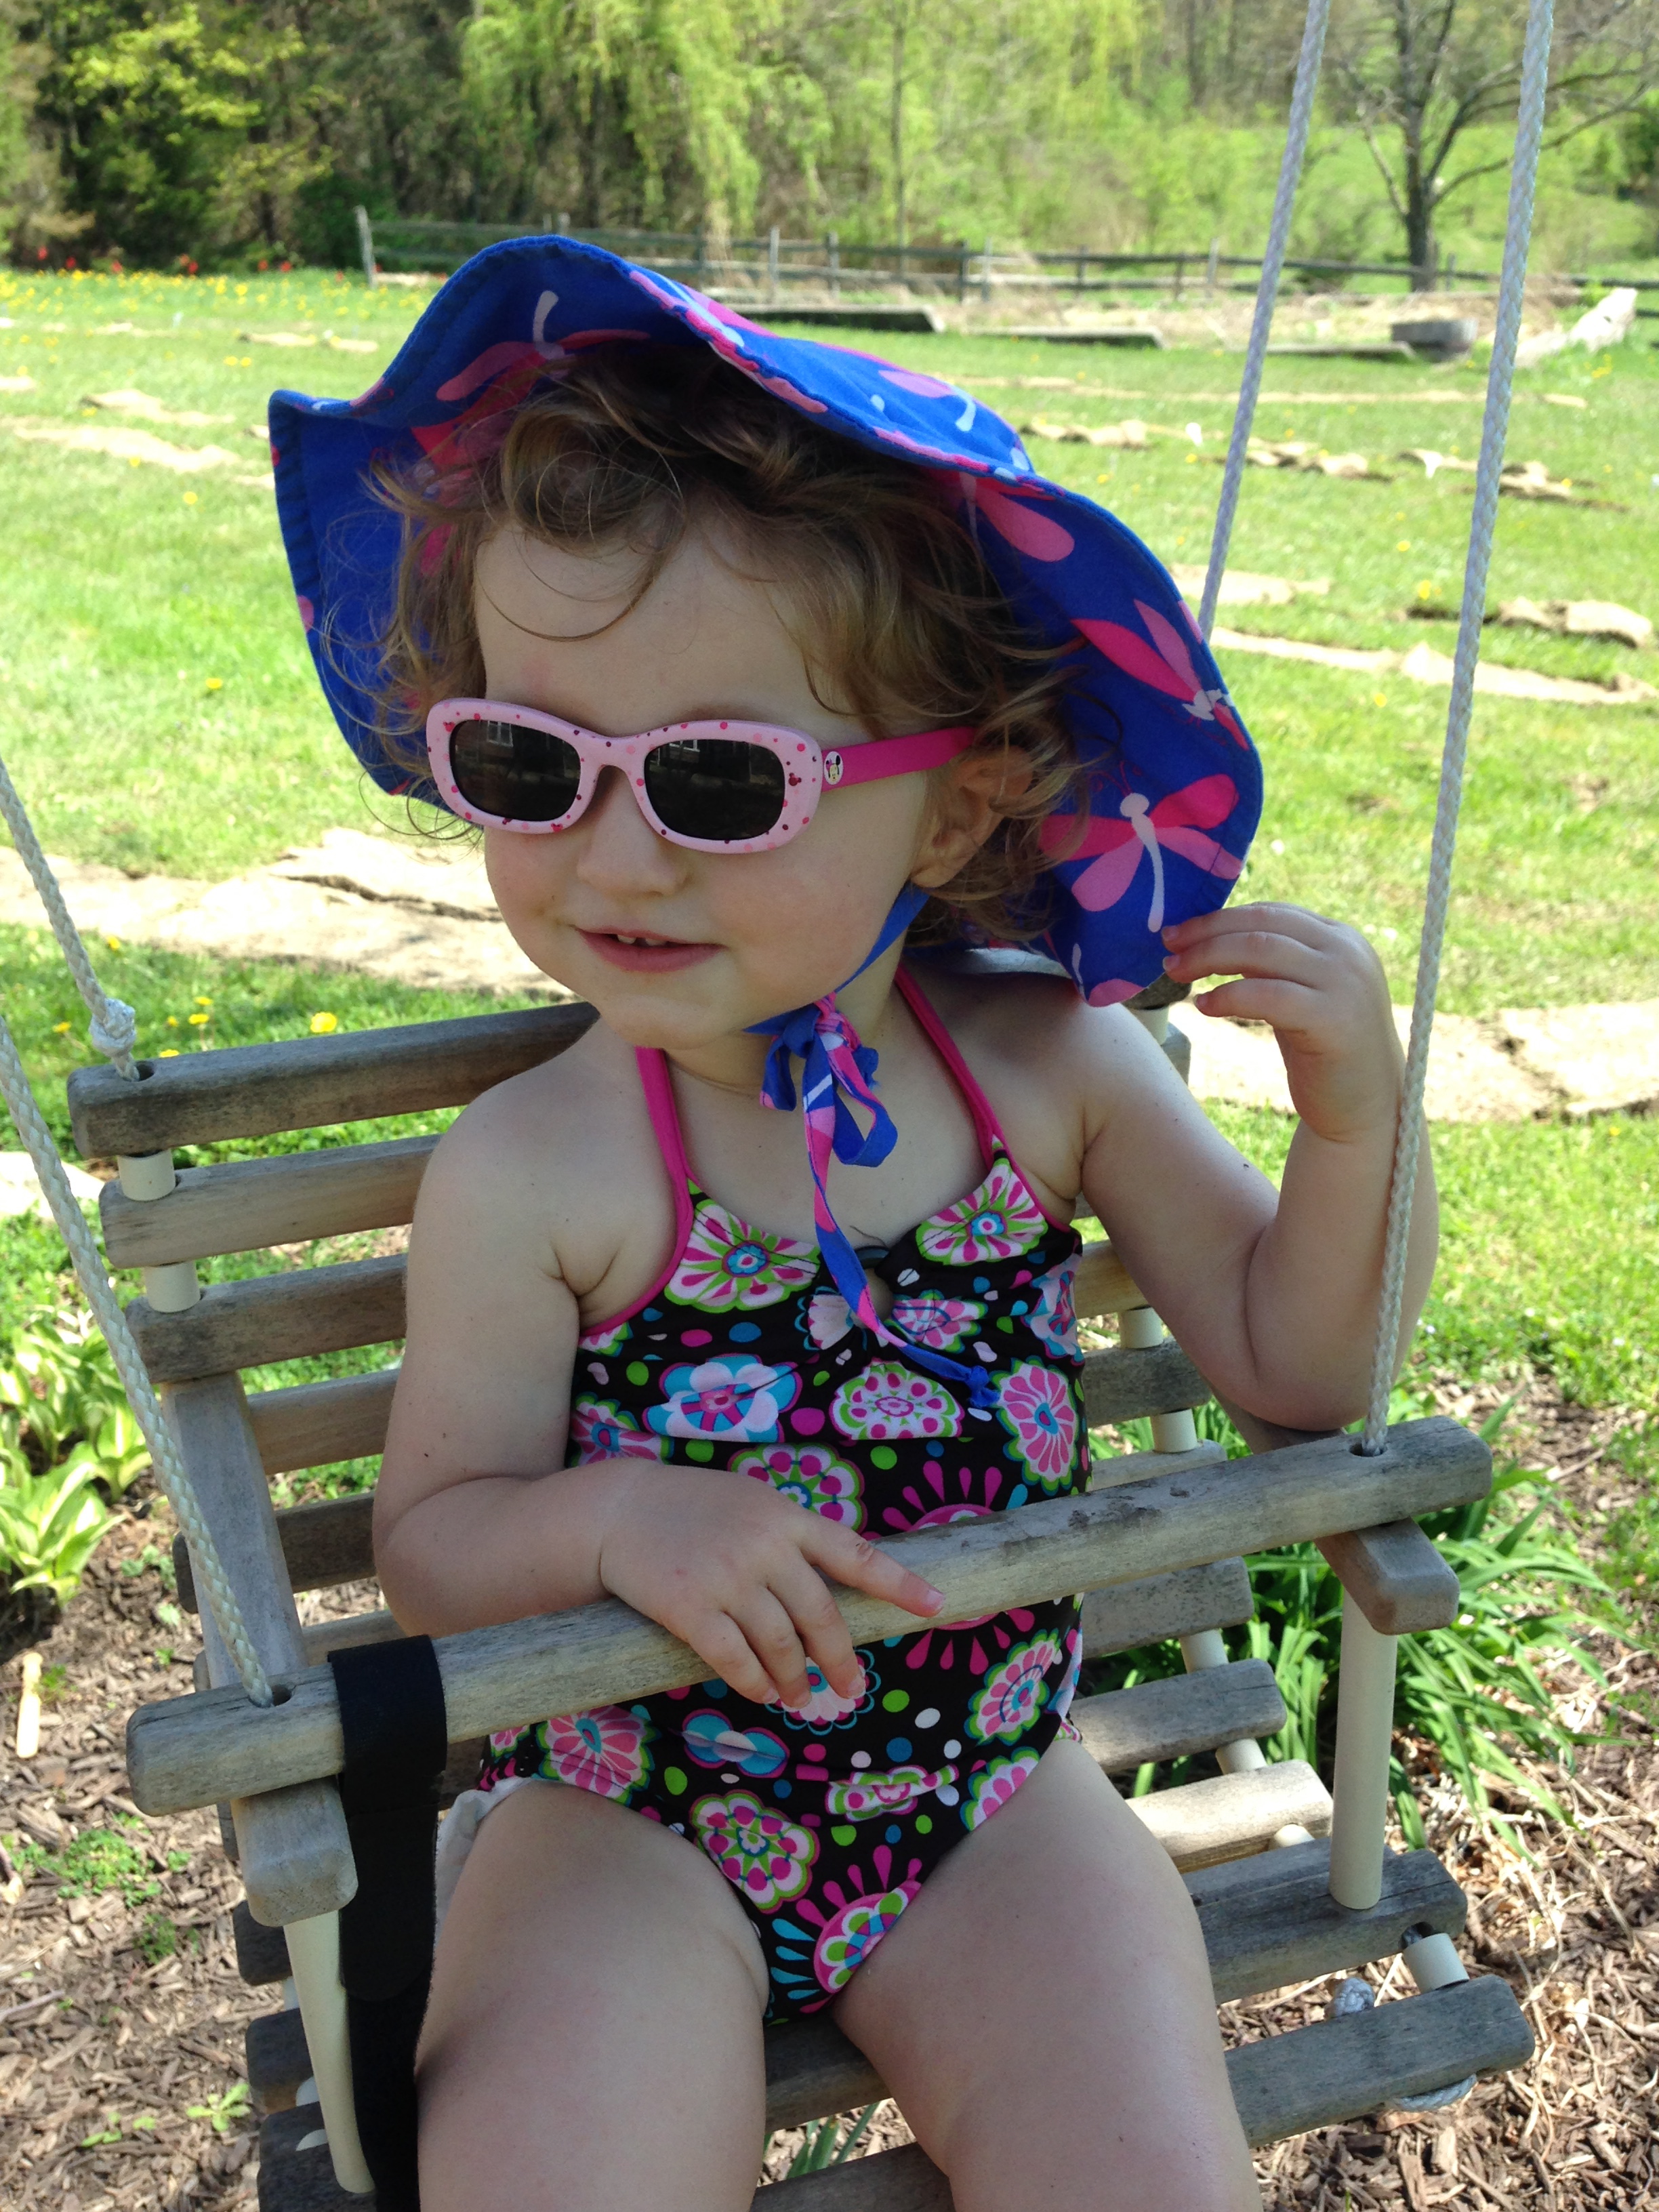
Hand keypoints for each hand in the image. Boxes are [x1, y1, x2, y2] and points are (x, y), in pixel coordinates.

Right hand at [592, 1463, 943, 1709]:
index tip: (936, 1605)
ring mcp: (727, 1577)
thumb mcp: (752, 1503)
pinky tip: (763, 1692)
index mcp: (786, 1517)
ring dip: (796, 1679)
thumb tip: (838, 1584)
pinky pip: (735, 1659)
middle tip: (852, 1688)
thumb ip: (793, 1537)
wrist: (620, 1509)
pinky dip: (755, 1682)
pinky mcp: (689, 1608)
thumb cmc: (693, 1509)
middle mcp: (764, 1545)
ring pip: (781, 1644)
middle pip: (820, 1616)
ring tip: (801, 1696)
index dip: (899, 1583)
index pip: (855, 1554)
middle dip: (841, 1660)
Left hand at [1160, 903, 1401, 1143]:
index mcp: (1340, 939)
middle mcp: (1347, 952)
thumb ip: (1274, 964)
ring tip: (1176, 973)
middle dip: (1207, 933)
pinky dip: (1228, 996)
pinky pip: (1267, 995)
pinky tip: (1203, 1006)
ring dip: (1208, 958)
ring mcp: (1344, 982)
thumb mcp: (1301, 994)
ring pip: (1260, 951)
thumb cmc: (1324, 1052)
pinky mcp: (1333, 1019)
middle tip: (1167, 949)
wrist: (1367, 1107)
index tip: (1179, 933)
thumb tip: (1211, 939)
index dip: (1219, 918)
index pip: (1271, 913)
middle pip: (1261, 925)